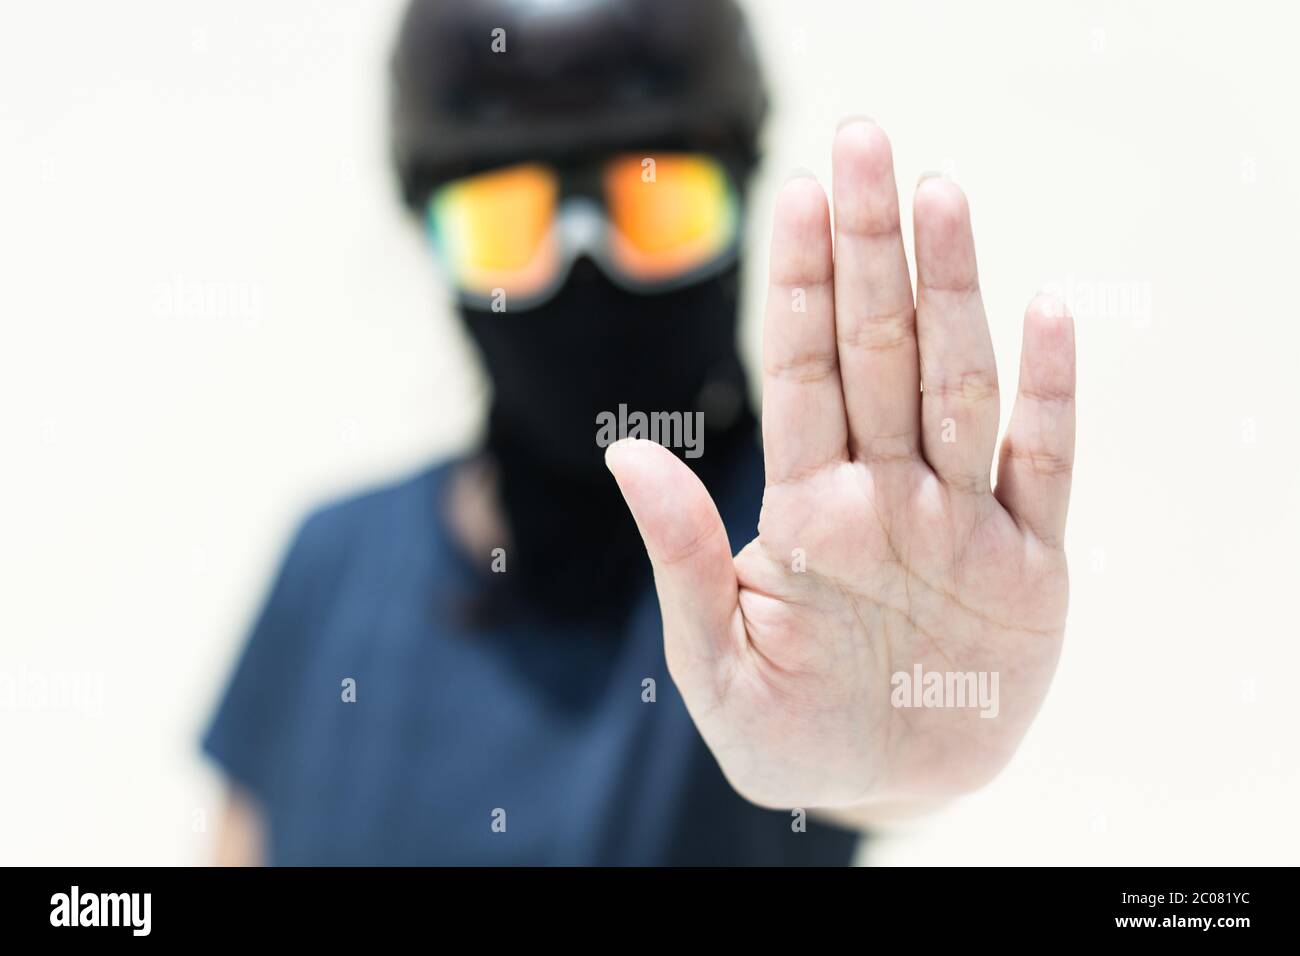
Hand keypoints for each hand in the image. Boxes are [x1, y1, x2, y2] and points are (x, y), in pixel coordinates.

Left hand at [606, 119, 1075, 811]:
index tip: (798, 195)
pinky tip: (1046, 314)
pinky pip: (1045, 466)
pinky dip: (1051, 395)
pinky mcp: (1031, 565)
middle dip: (871, 251)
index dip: (800, 285)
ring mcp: (961, 521)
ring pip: (959, 385)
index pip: (802, 373)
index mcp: (810, 508)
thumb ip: (683, 558)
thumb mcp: (715, 661)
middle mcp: (887, 493)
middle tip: (866, 145)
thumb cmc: (787, 731)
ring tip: (942, 198)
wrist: (885, 791)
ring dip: (954, 294)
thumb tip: (626, 454)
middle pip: (880, 352)